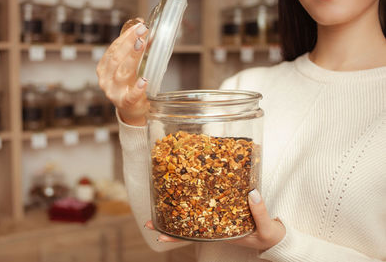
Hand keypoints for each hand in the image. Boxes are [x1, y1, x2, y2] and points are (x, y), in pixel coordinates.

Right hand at [96, 21, 148, 125]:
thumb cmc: (129, 85)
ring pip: (122, 73)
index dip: (125, 36)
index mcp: (104, 68)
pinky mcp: (125, 103)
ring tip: (142, 44)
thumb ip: (131, 48)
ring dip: (132, 58)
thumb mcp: (126, 66)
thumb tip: (141, 26)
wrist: (130, 110)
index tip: (138, 25)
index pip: (113, 49)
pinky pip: (130, 96)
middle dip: (129, 42)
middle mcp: (106, 79)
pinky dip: (137, 88)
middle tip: (142, 30)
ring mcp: (114, 92)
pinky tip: (144, 80)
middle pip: (116, 59)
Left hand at [144, 189, 285, 250]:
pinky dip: (196, 197)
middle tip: (148, 221)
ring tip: (159, 201)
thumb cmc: (271, 237)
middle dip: (168, 224)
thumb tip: (251, 193)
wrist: (278, 237)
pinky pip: (207, 204)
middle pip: (187, 226)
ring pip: (194, 214)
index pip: (194, 237)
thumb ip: (261, 212)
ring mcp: (219, 217)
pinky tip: (187, 188)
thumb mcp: (268, 228)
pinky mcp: (225, 208)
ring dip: (178, 208)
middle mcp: (216, 226)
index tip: (158, 235)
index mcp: (222, 234)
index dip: (175, 237)